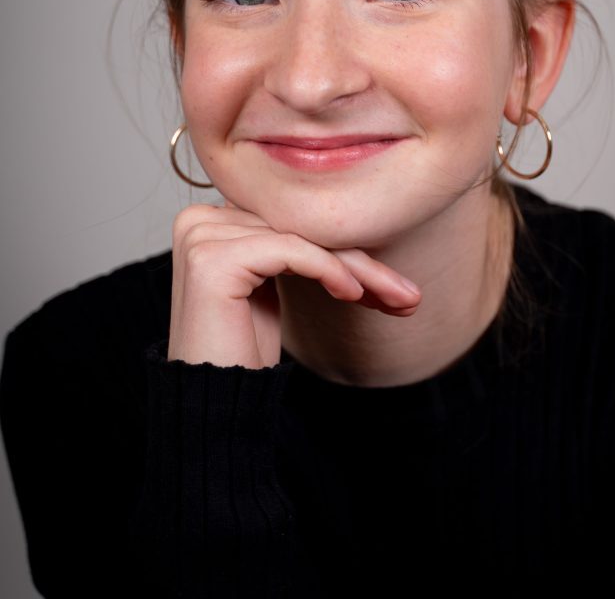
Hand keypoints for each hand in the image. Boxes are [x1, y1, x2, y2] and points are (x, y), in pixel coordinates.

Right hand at [167, 199, 421, 368]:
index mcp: (211, 217)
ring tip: (399, 299)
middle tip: (408, 294)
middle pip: (298, 230)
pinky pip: (290, 250)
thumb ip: (294, 245)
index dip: (345, 250)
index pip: (292, 223)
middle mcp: (199, 219)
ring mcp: (201, 235)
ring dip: (359, 270)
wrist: (212, 404)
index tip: (393, 284)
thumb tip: (353, 227)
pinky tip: (355, 294)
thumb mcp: (272, 285)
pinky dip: (329, 269)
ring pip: (303, 239)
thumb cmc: (241, 349)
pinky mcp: (212, 258)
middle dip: (359, 262)